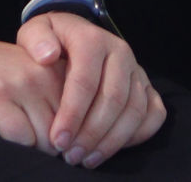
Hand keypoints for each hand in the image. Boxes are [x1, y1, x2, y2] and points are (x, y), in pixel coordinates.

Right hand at [0, 25, 65, 152]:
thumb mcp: (21, 75)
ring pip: (47, 139)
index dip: (71, 139)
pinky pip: (21, 138)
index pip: (81, 116)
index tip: (60, 150)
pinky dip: (15, 146)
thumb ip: (47, 99)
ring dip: (34, 151)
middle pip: (67, 131)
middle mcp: (41, 74)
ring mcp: (19, 84)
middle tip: (36, 154)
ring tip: (16, 142)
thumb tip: (68, 144)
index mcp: (52, 68)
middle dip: (54, 150)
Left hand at [20, 14, 168, 167]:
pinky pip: (154, 113)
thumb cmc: (51, 41)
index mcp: (92, 39)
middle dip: (92, 133)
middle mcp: (120, 52)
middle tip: (71, 155)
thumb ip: (36, 40)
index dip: (72, 114)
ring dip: (112, 140)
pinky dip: (138, 135)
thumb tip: (48, 56)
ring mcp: (137, 70)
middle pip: (114, 99)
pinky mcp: (147, 85)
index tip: (58, 139)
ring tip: (88, 159)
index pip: (85, 81)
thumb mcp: (35, 32)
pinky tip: (113, 149)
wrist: (74, 35)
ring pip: (135, 110)